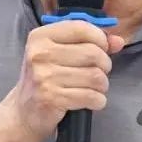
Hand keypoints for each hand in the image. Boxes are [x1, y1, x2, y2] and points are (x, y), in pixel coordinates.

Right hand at [3, 19, 125, 140]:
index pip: (81, 28)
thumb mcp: (60, 55)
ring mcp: (45, 76)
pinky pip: (91, 96)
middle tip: (98, 73)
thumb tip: (118, 41)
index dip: (100, 38)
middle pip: (93, 53)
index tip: (103, 49)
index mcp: (41, 37)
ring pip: (95, 76)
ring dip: (102, 85)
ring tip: (94, 88)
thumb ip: (89, 43)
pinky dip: (98, 100)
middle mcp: (40, 54)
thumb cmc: (45, 80)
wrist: (23, 113)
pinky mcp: (52, 98)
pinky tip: (91, 101)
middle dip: (104, 66)